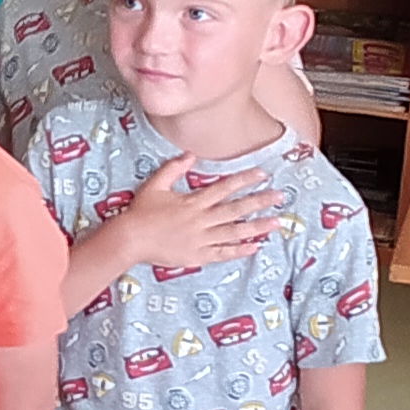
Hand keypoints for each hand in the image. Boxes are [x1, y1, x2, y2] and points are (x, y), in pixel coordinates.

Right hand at [128, 154, 283, 270]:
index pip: (224, 188)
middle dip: (259, 202)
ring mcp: (201, 239)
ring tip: (275, 222)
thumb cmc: (141, 212)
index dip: (244, 180)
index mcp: (193, 202)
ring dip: (256, 226)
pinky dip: (239, 250)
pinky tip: (254, 247)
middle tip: (280, 196)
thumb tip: (191, 154)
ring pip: (234, 232)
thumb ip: (173, 169)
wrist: (130, 240)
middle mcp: (201, 220)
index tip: (262, 174)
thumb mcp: (155, 185)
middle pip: (236, 209)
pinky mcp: (197, 255)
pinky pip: (222, 253)